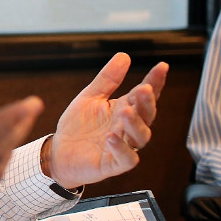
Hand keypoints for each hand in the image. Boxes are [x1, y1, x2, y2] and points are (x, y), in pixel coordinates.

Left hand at [47, 53, 168, 188]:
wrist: (58, 152)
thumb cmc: (78, 126)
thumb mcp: (90, 97)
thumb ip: (107, 79)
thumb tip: (124, 55)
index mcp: (124, 110)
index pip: (144, 96)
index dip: (155, 82)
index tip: (162, 66)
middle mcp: (127, 128)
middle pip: (146, 116)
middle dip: (147, 103)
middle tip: (144, 88)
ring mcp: (122, 146)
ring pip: (140, 137)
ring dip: (135, 124)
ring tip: (125, 111)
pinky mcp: (112, 164)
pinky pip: (125, 159)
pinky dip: (121, 149)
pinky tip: (111, 137)